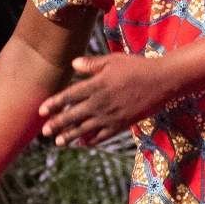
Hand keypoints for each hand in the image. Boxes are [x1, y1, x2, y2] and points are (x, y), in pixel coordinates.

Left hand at [39, 54, 171, 145]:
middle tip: (44, 131)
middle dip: (57, 124)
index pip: (69, 96)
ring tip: (59, 142)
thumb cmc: (137, 67)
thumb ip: (93, 64)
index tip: (41, 110)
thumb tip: (74, 63)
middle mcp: (101, 102)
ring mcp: (111, 115)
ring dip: (70, 136)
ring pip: (85, 129)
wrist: (163, 81)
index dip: (54, 104)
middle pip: (73, 115)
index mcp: (97, 85)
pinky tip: (84, 143)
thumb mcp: (114, 60)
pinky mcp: (122, 124)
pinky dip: (92, 140)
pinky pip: (103, 135)